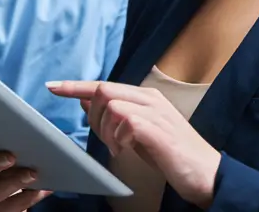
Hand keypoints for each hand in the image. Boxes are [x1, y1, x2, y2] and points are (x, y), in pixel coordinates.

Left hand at [47, 81, 220, 209]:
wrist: (206, 174)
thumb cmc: (171, 154)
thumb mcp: (137, 133)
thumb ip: (115, 116)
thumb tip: (87, 101)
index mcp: (144, 96)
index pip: (103, 84)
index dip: (75, 86)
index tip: (52, 86)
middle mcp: (149, 98)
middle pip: (103, 90)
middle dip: (93, 117)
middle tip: (106, 140)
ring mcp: (155, 111)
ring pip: (111, 105)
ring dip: (106, 131)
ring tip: (119, 148)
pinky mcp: (158, 128)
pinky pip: (125, 122)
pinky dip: (119, 138)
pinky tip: (127, 149)